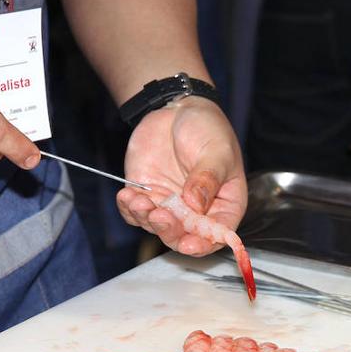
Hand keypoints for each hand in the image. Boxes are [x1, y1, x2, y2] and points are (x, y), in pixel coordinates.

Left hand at [117, 96, 247, 254]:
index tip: (188, 244)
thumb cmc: (208, 128)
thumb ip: (207, 179)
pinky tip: (126, 195)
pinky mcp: (147, 195)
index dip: (203, 244)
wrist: (177, 107)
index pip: (216, 235)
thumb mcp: (217, 151)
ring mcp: (170, 205)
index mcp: (224, 204)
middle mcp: (197, 211)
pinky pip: (135, 213)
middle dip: (169, 232)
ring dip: (146, 219)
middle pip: (183, 236)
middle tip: (159, 216)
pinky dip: (129, 209)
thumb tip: (195, 205)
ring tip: (138, 200)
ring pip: (156, 227)